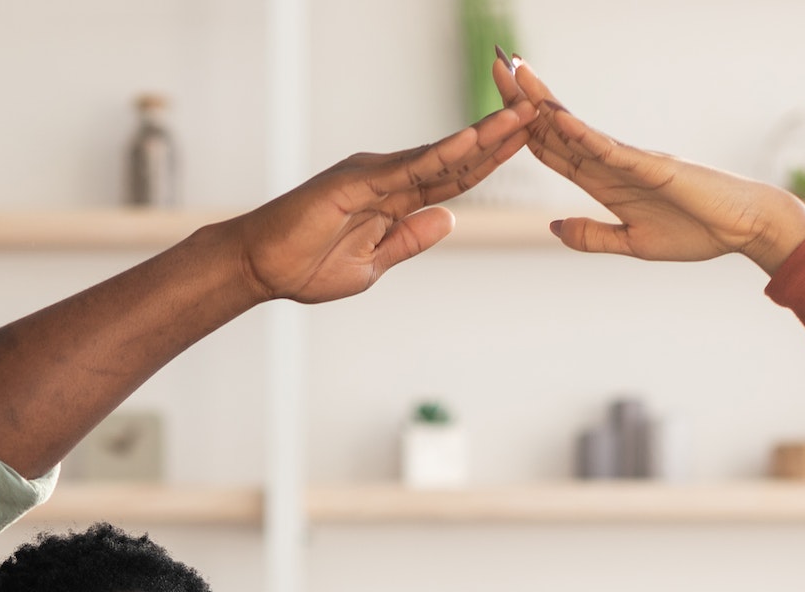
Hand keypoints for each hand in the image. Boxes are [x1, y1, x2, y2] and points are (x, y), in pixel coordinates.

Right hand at [229, 105, 534, 303]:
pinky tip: (473, 141)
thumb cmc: (308, 265)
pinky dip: (443, 153)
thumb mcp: (374, 264)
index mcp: (396, 199)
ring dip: (483, 136)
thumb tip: (450, 220)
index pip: (454, 178)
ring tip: (521, 117)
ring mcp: (374, 174)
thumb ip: (410, 240)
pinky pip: (409, 166)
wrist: (263, 266)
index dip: (492, 161)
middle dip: (499, 137)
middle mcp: (389, 177)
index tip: (527, 143)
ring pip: (440, 154)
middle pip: (456, 157)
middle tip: (540, 111)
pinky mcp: (357, 180)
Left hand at [494, 56, 804, 272]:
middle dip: (524, 98)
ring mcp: (630, 160)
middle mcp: (611, 163)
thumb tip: (552, 227)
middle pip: (557, 127)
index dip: (522, 128)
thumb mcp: (632, 244)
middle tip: (496, 63)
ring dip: (545, 103)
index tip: (495, 106)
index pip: (554, 151)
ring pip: (577, 129)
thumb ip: (592, 235)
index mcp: (604, 182)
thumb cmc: (695, 232)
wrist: (741, 228)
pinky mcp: (652, 166)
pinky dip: (583, 136)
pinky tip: (558, 120)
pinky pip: (610, 150)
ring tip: (516, 74)